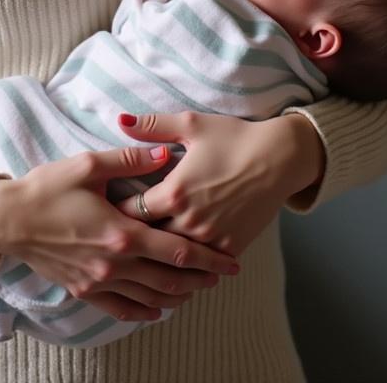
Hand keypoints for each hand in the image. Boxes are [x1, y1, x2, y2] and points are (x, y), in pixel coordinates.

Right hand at [0, 145, 239, 321]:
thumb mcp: (89, 164)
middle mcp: (115, 263)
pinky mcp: (83, 289)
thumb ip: (130, 159)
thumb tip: (166, 154)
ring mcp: (99, 281)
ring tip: (199, 288)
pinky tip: (158, 309)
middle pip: (170, 278)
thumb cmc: (47, 187)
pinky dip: (144, 311)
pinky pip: (121, 309)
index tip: (230, 259)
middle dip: (201, 278)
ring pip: (150, 296)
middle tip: (223, 274)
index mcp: (121, 232)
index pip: (177, 251)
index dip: (208, 257)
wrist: (8, 219)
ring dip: (178, 294)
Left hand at [115, 112, 325, 256]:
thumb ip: (152, 126)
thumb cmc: (234, 138)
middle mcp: (189, 221)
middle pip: (149, 240)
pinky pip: (201, 264)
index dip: (116, 213)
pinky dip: (188, 262)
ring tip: (142, 253)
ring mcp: (211, 239)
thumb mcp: (192, 124)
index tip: (107, 213)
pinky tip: (177, 261)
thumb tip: (120, 121)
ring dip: (158, 254)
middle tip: (119, 237)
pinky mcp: (230, 248)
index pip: (131, 213)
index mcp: (174, 193)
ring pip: (173, 256)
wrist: (279, 158)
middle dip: (134, 238)